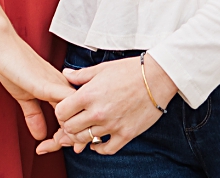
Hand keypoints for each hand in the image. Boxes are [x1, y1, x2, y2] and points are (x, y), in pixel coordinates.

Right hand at [0, 35, 76, 140]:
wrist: (3, 45)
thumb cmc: (13, 66)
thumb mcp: (24, 96)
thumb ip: (34, 115)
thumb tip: (40, 135)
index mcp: (59, 87)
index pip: (73, 114)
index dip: (70, 132)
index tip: (61, 145)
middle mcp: (63, 85)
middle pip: (79, 114)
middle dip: (75, 136)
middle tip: (62, 147)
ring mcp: (57, 83)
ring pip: (75, 111)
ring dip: (72, 131)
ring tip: (62, 143)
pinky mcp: (47, 84)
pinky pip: (64, 104)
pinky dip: (65, 120)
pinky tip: (61, 132)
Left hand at [34, 55, 176, 155]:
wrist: (158, 77)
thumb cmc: (130, 70)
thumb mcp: (102, 69)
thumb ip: (81, 75)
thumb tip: (65, 74)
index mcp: (89, 95)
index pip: (61, 112)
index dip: (61, 111)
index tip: (67, 109)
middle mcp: (98, 112)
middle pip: (70, 129)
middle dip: (69, 125)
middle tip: (75, 120)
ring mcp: (112, 125)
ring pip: (85, 140)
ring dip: (82, 136)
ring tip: (86, 128)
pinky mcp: (125, 134)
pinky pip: (106, 149)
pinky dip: (99, 148)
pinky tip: (97, 142)